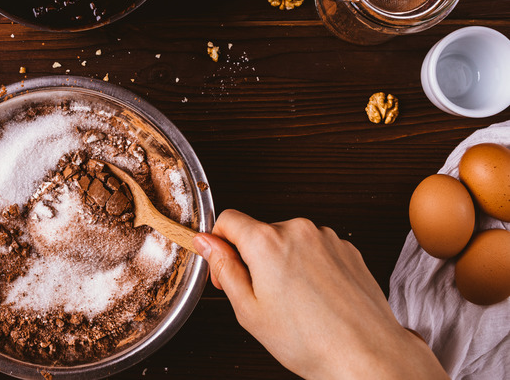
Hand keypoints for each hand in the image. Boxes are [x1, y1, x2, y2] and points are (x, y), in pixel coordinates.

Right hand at [193, 210, 447, 379]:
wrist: (367, 354)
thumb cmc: (310, 340)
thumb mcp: (248, 310)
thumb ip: (223, 268)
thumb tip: (207, 243)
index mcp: (267, 241)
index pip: (227, 219)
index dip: (219, 243)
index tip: (222, 264)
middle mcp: (298, 230)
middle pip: (259, 232)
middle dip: (253, 258)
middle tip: (260, 296)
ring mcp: (326, 237)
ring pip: (288, 241)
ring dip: (283, 262)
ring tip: (294, 302)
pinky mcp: (347, 248)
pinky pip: (315, 249)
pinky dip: (309, 266)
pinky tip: (315, 298)